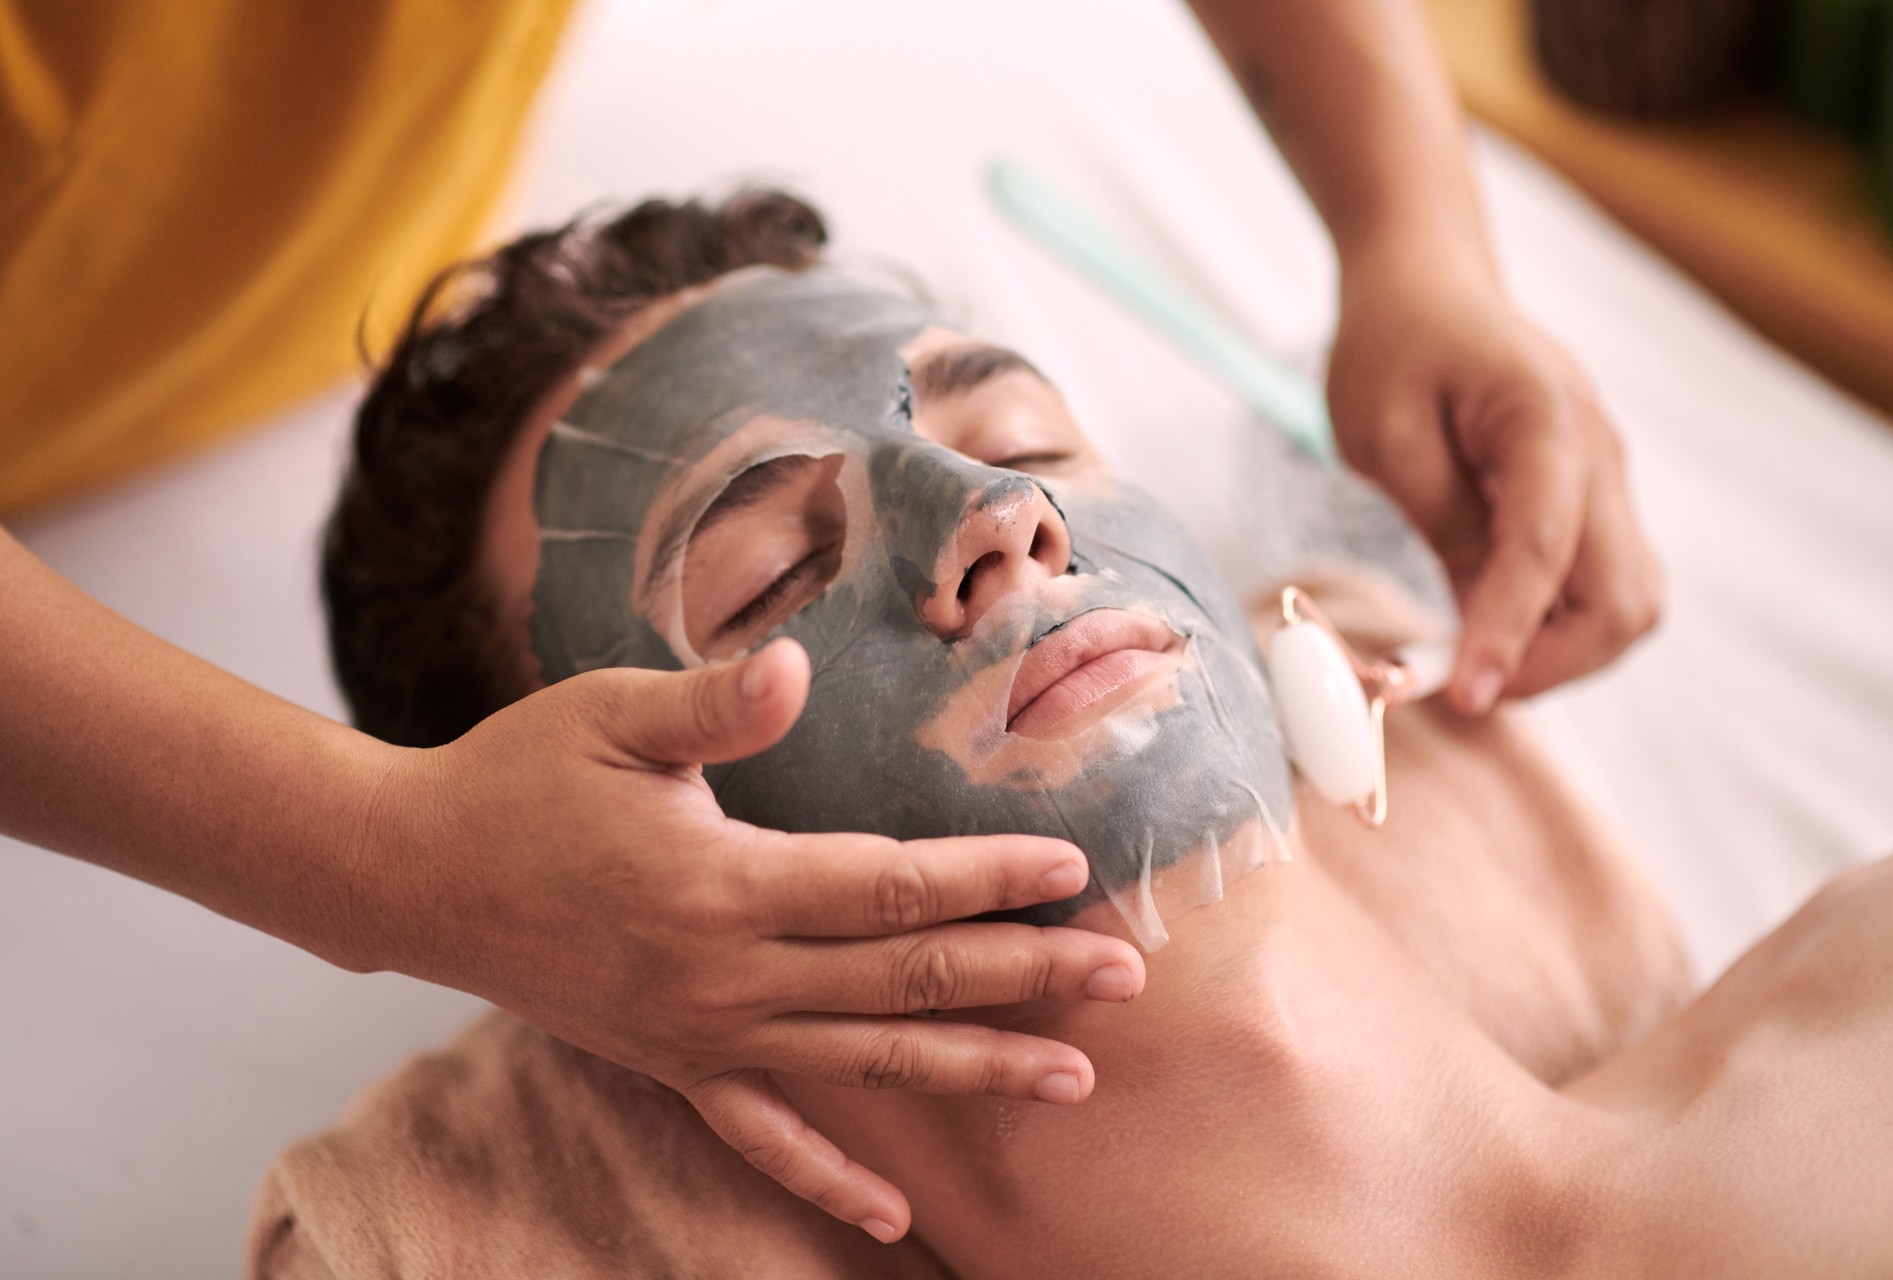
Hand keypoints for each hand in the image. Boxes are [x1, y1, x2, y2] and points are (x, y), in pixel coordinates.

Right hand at [352, 638, 1142, 1241]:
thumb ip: (713, 702)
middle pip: (902, 980)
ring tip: (1071, 1081)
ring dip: (971, 1070)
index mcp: (722, 883)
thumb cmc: (518, 777)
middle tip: (1123, 979)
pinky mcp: (671, 1064)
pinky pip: (764, 1136)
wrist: (414, 873)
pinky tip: (897, 1218)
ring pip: (863, 1063)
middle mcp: (724, 975)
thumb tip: (793, 665)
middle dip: (1021, 977)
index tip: (1073, 869)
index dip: (986, 877)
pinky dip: (830, 1176)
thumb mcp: (610, 715)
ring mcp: (700, 1034)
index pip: (888, 887)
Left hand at [1324, 248, 1661, 712]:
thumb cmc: (1395, 342)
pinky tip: (1485, 634)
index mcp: (1547, 422)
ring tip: (1469, 664)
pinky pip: (1597, 587)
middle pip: (1627, 601)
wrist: (1429, 278)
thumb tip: (1476, 622)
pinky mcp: (1590, 500)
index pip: (1545, 553)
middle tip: (1464, 687)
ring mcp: (1606, 480)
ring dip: (1560, 655)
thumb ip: (1440, 521)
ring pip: (1626, 604)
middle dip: (1555, 665)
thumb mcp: (1385, 433)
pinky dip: (1554, 629)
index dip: (1507, 636)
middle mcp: (1600, 455)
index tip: (1462, 697)